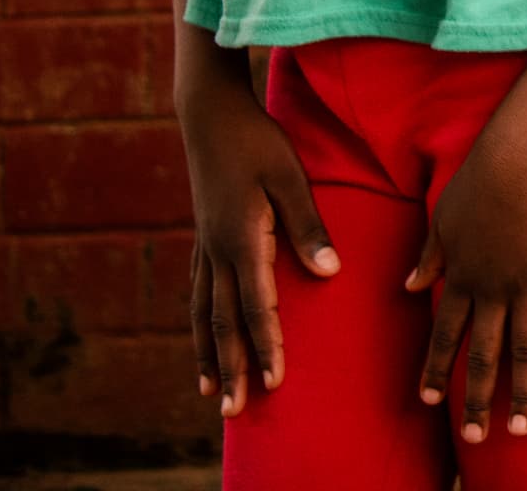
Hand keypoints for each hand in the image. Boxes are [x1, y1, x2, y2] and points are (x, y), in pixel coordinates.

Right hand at [179, 70, 337, 415]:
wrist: (210, 115)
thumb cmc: (258, 142)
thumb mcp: (290, 177)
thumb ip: (309, 225)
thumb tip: (329, 273)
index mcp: (242, 240)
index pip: (256, 305)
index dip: (267, 344)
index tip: (276, 381)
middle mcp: (217, 252)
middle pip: (223, 322)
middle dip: (232, 368)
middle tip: (235, 410)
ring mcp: (205, 248)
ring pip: (204, 314)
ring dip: (209, 356)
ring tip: (211, 393)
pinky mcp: (203, 240)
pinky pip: (197, 295)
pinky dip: (198, 327)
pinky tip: (202, 343)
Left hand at [408, 139, 526, 444]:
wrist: (516, 161)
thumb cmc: (475, 183)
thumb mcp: (440, 221)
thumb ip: (428, 258)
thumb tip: (409, 287)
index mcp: (461, 279)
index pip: (444, 335)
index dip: (436, 368)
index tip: (428, 400)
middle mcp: (492, 291)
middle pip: (483, 355)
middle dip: (477, 399)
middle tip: (476, 437)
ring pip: (524, 350)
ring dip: (522, 392)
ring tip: (521, 428)